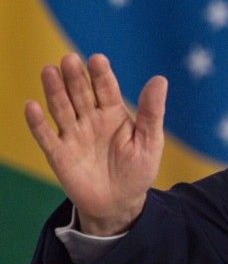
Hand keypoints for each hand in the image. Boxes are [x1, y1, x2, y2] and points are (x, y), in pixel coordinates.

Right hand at [24, 53, 166, 235]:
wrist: (119, 203)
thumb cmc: (138, 170)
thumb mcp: (150, 141)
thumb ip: (152, 111)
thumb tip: (160, 79)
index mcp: (113, 113)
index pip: (106, 89)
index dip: (101, 74)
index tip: (98, 59)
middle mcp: (90, 119)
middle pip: (80, 93)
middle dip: (75, 77)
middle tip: (69, 59)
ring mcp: (73, 135)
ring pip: (61, 109)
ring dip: (54, 91)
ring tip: (49, 71)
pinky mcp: (59, 154)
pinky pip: (46, 136)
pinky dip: (37, 123)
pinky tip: (32, 106)